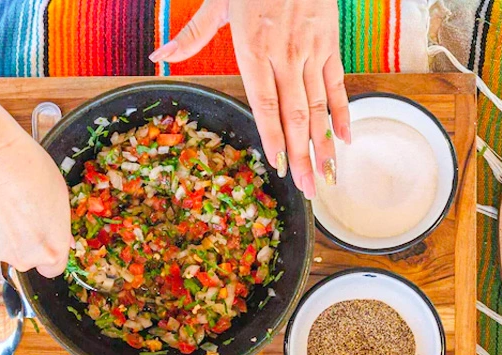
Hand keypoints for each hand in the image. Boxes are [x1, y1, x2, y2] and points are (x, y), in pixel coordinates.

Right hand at [0, 128, 72, 276]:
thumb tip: (63, 238)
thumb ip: (59, 225)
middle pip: (24, 258)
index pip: (52, 268)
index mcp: (51, 250)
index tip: (41, 238)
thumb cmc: (28, 170)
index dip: (46, 251)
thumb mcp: (60, 196)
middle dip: (20, 240)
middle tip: (15, 211)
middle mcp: (24, 259)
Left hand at [150, 0, 349, 197]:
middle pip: (296, 114)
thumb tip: (157, 54)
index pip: (265, 105)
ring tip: (327, 175)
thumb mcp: (217, 1)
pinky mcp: (329, 41)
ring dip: (324, 143)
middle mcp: (285, 55)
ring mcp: (311, 49)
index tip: (280, 167)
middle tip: (308, 189)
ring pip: (320, 104)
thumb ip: (191, 35)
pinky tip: (344, 139)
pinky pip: (337, 83)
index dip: (273, 138)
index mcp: (254, 49)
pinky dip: (342, 112)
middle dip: (304, 155)